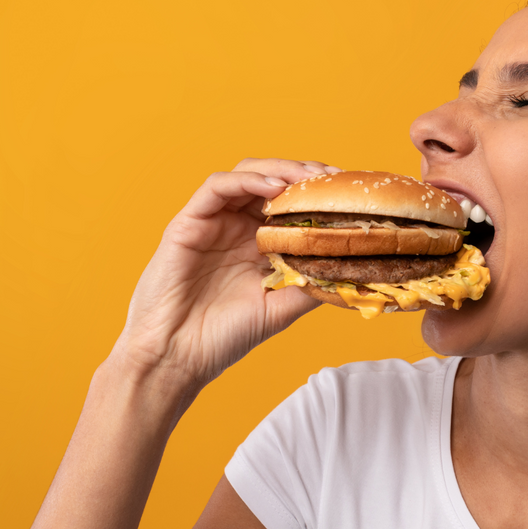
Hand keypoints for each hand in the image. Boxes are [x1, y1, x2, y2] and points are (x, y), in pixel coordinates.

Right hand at [107, 158, 338, 396]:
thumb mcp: (281, 308)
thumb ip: (311, 284)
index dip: (318, 194)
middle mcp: (236, 227)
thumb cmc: (222, 337)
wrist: (176, 358)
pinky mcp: (187, 222)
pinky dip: (247, 180)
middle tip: (333, 178)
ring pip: (247, 174)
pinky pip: (217, 187)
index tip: (348, 192)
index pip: (291, 203)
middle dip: (305, 174)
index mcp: (258, 243)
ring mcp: (212, 222)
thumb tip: (350, 267)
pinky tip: (274, 187)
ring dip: (281, 170)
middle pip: (272, 180)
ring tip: (309, 178)